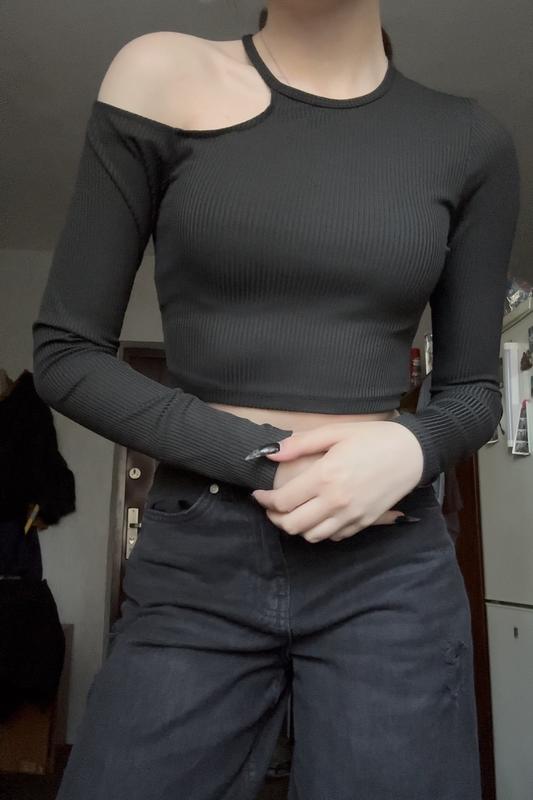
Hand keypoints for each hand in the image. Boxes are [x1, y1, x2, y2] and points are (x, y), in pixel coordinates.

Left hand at [251, 421, 423, 542]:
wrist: (412, 452)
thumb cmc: (373, 437)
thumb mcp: (335, 432)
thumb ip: (300, 444)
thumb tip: (269, 453)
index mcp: (325, 476)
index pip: (283, 501)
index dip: (265, 500)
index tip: (259, 494)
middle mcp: (336, 501)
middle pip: (292, 525)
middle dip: (275, 518)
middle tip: (271, 506)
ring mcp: (351, 515)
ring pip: (312, 536)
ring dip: (297, 527)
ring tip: (292, 512)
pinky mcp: (364, 522)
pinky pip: (334, 536)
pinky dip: (320, 531)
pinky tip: (318, 516)